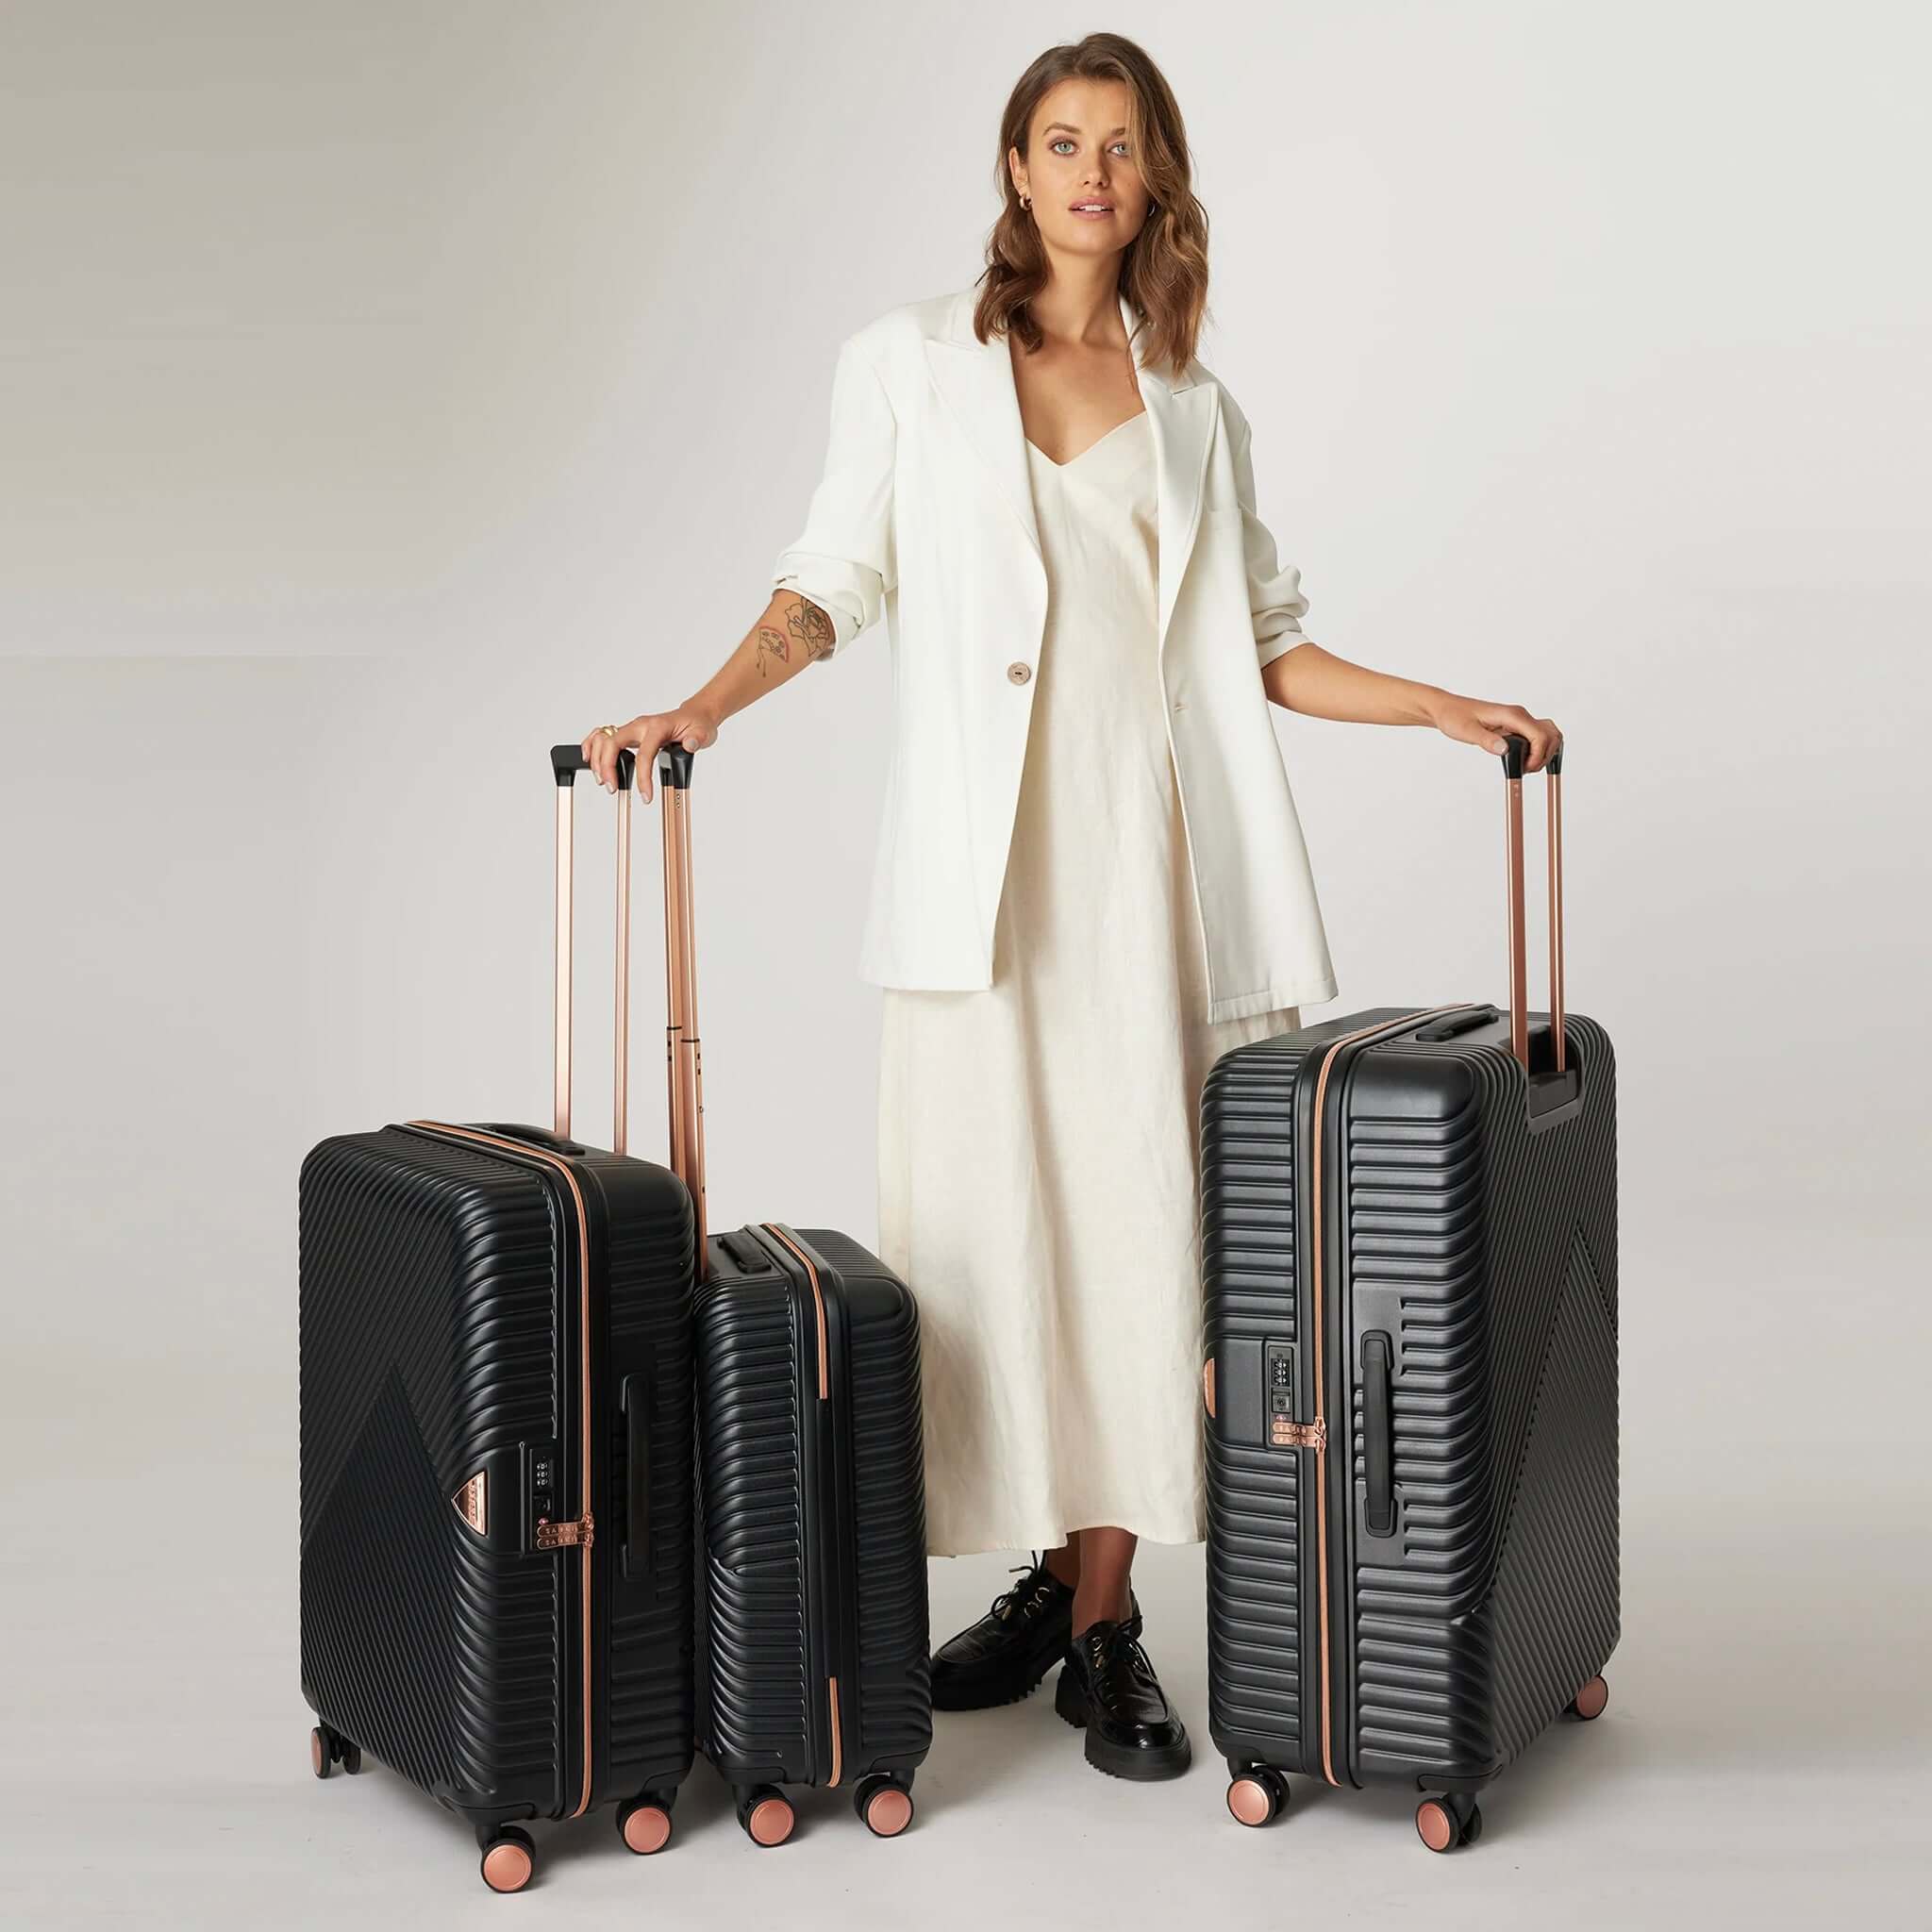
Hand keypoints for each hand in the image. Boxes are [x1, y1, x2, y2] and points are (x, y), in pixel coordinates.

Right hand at [579, 704, 719, 800]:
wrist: (693, 715)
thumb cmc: (697, 725)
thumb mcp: (703, 733)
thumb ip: (696, 739)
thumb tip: (689, 745)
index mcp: (657, 727)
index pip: (644, 754)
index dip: (642, 777)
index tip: (645, 795)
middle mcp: (640, 725)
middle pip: (613, 743)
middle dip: (608, 767)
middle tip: (612, 788)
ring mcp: (631, 728)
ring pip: (604, 739)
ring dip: (598, 759)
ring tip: (602, 780)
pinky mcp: (628, 733)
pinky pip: (603, 736)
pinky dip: (592, 746)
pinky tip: (589, 759)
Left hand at [1427, 693, 1562, 771]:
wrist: (1446, 709)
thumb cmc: (1454, 717)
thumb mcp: (1466, 731)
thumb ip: (1486, 740)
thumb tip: (1505, 750)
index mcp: (1511, 715)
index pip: (1540, 735)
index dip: (1538, 755)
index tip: (1526, 769)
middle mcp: (1519, 715)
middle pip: (1550, 734)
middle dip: (1545, 755)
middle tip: (1527, 770)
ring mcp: (1518, 720)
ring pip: (1547, 734)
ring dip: (1545, 751)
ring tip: (1528, 766)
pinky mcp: (1515, 725)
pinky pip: (1537, 736)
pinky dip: (1539, 748)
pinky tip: (1527, 760)